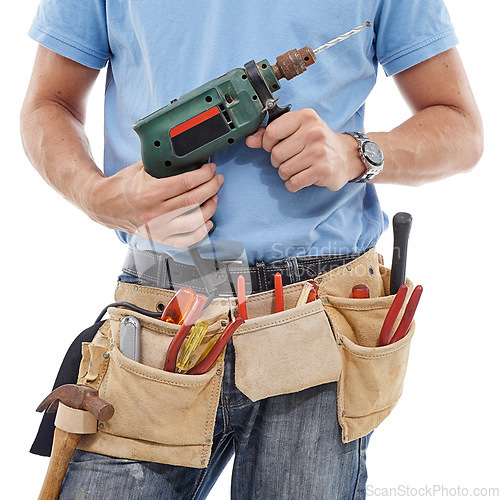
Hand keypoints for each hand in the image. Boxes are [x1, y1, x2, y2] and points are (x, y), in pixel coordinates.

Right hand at [85, 161, 223, 247]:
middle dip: (211, 188)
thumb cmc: (122, 186)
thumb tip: (186, 156)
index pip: (186, 183)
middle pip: (194, 200)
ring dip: (210, 208)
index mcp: (151, 192)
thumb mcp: (140, 168)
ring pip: (193, 221)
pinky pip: (185, 241)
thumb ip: (162, 164)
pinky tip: (208, 222)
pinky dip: (200, 233)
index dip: (203, 175)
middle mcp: (156, 212)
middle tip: (217, 180)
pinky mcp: (159, 238)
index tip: (210, 169)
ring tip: (214, 197)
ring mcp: (158, 228)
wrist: (103, 206)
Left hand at [246, 108, 363, 191]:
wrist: (346, 156)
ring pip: (283, 170)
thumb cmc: (317, 142)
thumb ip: (271, 134)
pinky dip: (293, 184)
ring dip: (286, 174)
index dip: (268, 144)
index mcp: (305, 117)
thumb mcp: (297, 130)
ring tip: (298, 168)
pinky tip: (302, 178)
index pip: (271, 132)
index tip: (275, 146)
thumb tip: (249, 140)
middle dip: (278, 162)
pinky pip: (294, 182)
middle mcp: (314, 132)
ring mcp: (319, 152)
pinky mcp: (323, 170)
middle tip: (290, 159)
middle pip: (276, 154)